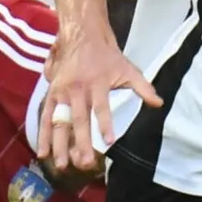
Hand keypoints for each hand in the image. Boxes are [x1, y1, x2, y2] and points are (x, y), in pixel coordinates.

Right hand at [37, 31, 161, 171]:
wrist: (82, 36)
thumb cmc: (107, 56)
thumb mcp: (128, 68)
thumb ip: (143, 87)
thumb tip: (159, 103)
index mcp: (97, 83)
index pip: (102, 107)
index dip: (105, 124)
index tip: (108, 142)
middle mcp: (78, 89)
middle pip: (79, 119)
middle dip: (81, 142)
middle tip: (84, 163)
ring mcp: (62, 92)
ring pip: (60, 122)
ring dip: (60, 144)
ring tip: (62, 165)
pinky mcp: (51, 94)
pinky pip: (45, 117)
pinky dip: (43, 134)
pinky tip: (43, 152)